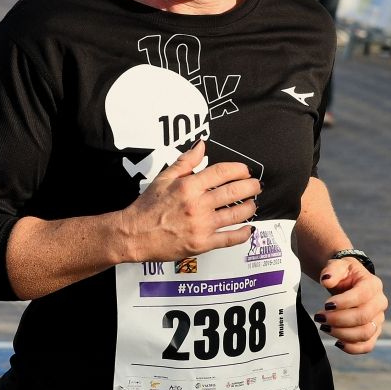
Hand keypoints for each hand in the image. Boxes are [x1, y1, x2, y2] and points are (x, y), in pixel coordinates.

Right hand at [115, 140, 261, 262]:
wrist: (134, 235)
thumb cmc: (147, 207)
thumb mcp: (163, 178)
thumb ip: (185, 162)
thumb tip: (201, 146)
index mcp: (188, 186)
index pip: (222, 172)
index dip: (238, 169)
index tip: (245, 170)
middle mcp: (198, 205)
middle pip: (234, 191)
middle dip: (251, 186)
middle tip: (256, 186)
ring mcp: (202, 225)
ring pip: (236, 214)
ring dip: (250, 207)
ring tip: (252, 204)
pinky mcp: (203, 244)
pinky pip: (230, 239)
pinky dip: (243, 233)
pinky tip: (248, 228)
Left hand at [316, 257, 387, 354]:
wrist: (351, 282)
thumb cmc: (344, 274)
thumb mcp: (338, 265)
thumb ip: (332, 270)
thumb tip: (326, 280)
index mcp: (373, 284)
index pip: (362, 295)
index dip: (344, 302)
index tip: (326, 304)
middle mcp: (379, 303)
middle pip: (363, 317)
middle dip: (339, 319)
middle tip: (319, 317)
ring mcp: (378, 319)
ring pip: (365, 333)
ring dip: (342, 334)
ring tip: (324, 327)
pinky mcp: (373, 332)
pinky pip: (367, 345)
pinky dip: (353, 348)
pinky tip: (337, 342)